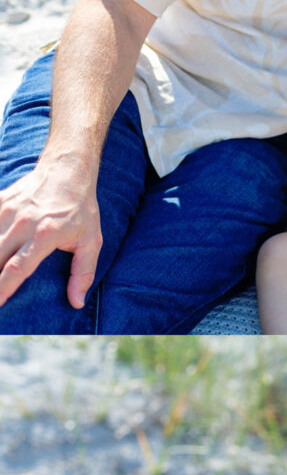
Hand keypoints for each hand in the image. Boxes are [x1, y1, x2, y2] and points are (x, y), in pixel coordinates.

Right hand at [0, 160, 101, 308]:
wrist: (66, 171)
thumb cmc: (81, 210)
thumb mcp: (91, 242)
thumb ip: (83, 274)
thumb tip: (77, 303)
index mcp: (45, 234)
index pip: (18, 267)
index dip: (4, 288)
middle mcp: (23, 223)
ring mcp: (8, 210)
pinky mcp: (0, 201)